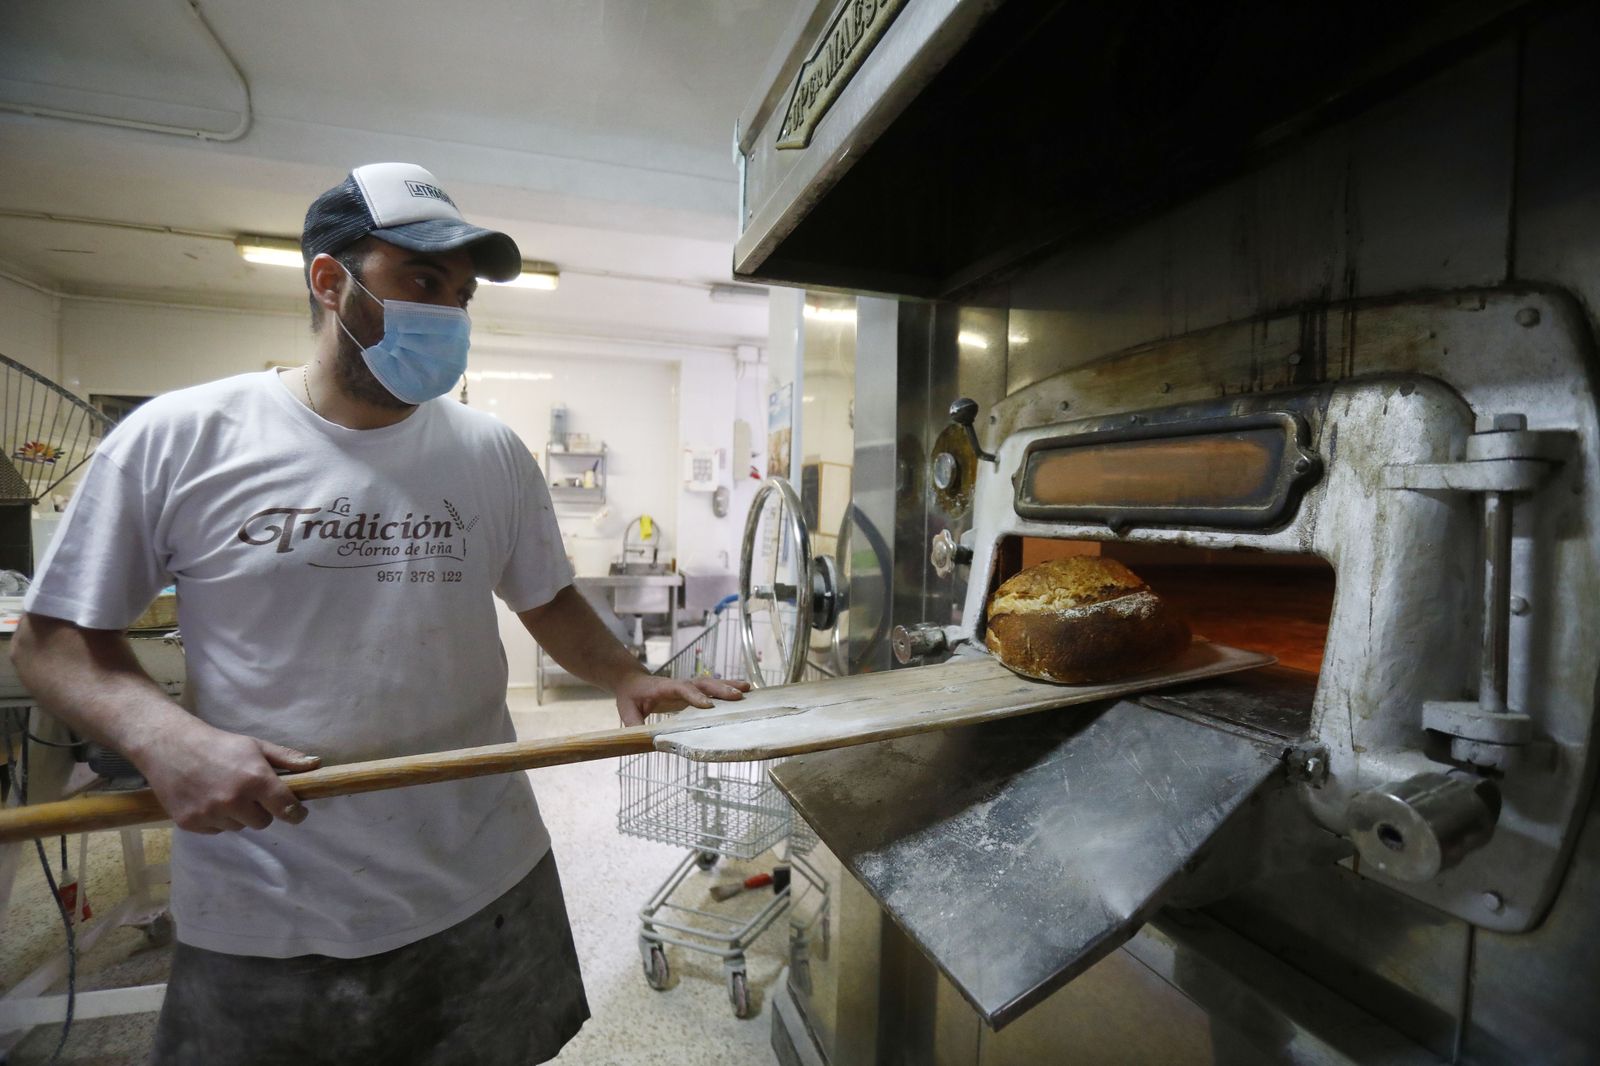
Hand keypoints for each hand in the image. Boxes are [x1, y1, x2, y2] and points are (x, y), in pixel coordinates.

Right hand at [133, 715, 320, 833]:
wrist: (169, 746)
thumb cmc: (218, 744)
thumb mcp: (255, 746)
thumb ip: (286, 759)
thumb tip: (316, 765)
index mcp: (254, 780)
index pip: (286, 809)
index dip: (295, 813)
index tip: (297, 812)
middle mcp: (233, 800)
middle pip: (263, 823)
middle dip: (261, 810)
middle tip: (250, 793)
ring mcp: (210, 814)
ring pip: (238, 827)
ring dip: (238, 815)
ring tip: (224, 792)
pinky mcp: (190, 823)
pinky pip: (216, 831)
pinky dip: (217, 820)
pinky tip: (208, 799)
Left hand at [614, 674, 750, 726]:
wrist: (633, 682)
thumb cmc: (631, 696)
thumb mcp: (626, 710)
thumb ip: (633, 723)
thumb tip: (641, 739)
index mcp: (664, 688)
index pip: (682, 689)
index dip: (695, 697)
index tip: (708, 706)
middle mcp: (679, 684)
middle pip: (702, 683)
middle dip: (720, 689)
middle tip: (738, 696)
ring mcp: (688, 685)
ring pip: (710, 683)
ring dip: (729, 686)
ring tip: (748, 689)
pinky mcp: (693, 690)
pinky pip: (712, 687)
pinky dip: (728, 688)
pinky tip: (744, 691)